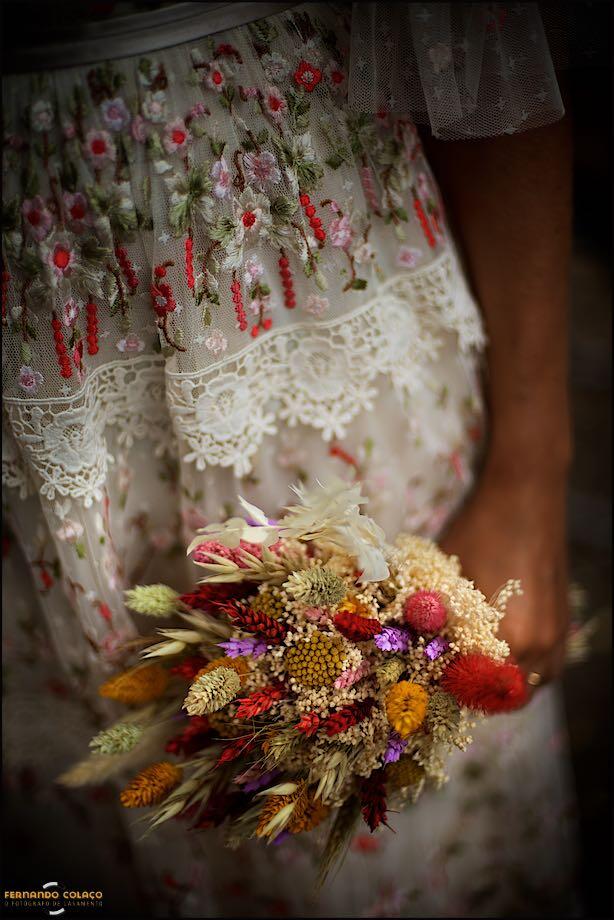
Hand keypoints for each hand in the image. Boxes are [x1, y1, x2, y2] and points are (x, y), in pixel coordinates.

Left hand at [439, 462, 569, 692]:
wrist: (525, 494)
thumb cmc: (479, 532)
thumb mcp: (443, 577)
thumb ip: (430, 619)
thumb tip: (409, 647)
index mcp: (510, 639)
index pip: (481, 692)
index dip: (454, 690)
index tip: (433, 679)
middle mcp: (541, 644)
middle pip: (510, 696)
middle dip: (480, 693)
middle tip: (451, 676)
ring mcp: (558, 633)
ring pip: (535, 682)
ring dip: (506, 682)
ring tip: (475, 664)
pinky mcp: (564, 619)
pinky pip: (548, 662)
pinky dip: (526, 664)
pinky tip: (500, 645)